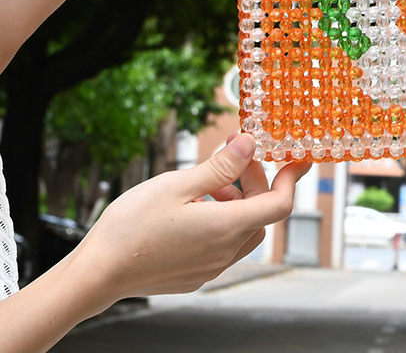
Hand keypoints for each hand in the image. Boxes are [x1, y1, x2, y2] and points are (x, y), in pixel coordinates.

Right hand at [73, 133, 308, 303]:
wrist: (96, 274)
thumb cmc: (132, 226)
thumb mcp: (177, 184)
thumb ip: (220, 166)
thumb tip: (250, 145)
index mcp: (225, 228)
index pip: (279, 204)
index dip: (290, 179)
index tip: (294, 159)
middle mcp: (224, 253)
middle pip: (261, 214)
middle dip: (253, 183)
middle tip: (232, 159)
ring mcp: (210, 268)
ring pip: (243, 230)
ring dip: (237, 202)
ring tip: (208, 182)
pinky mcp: (195, 275)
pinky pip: (223, 245)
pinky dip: (222, 220)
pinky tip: (194, 206)